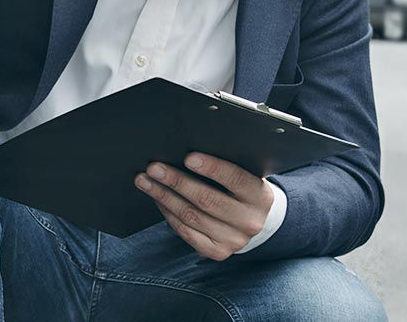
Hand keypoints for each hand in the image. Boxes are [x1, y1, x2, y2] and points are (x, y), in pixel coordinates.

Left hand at [134, 152, 275, 260]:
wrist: (252, 221)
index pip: (235, 178)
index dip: (211, 167)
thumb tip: (185, 154)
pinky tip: (157, 199)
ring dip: (164, 197)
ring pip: (192, 216)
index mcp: (261, 196)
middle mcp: (250, 221)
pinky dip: (168, 214)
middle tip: (153, 168)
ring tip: (146, 182)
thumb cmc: (239, 190)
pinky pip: (186, 232)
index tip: (188, 157)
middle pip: (207, 199)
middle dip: (176, 182)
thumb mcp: (244, 176)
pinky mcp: (217, 252)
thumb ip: (224, 167)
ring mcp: (234, 240)